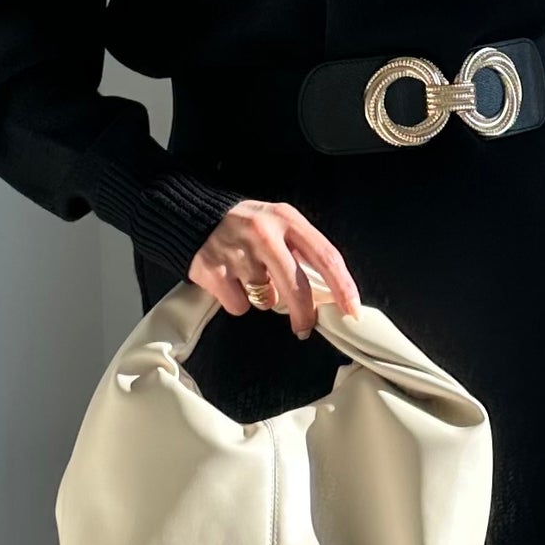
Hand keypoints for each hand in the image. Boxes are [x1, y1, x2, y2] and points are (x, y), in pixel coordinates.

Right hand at [190, 199, 360, 337]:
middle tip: (304, 328)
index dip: (343, 286)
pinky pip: (240, 306)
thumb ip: (301, 250)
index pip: (325, 256)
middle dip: (304, 314)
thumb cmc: (246, 226)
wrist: (193, 216)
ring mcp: (238, 252)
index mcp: (287, 219)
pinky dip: (237, 300)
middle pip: (297, 287)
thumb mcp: (278, 222)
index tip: (351, 310)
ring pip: (266, 300)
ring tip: (249, 276)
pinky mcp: (214, 271)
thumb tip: (327, 293)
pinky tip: (230, 281)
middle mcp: (264, 233)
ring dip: (262, 297)